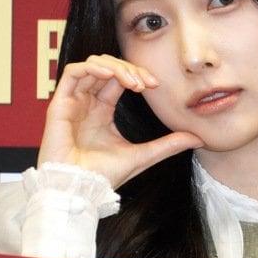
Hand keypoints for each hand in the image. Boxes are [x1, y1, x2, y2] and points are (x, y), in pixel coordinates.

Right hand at [38, 54, 202, 188]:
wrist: (80, 191)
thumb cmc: (104, 177)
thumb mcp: (144, 155)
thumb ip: (168, 144)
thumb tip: (199, 138)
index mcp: (102, 110)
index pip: (120, 80)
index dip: (137, 75)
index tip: (155, 85)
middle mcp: (87, 103)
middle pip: (107, 68)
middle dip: (129, 69)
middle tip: (146, 83)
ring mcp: (73, 102)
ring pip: (92, 66)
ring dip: (114, 67)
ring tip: (132, 81)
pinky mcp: (59, 104)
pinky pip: (72, 72)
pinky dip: (92, 67)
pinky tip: (110, 75)